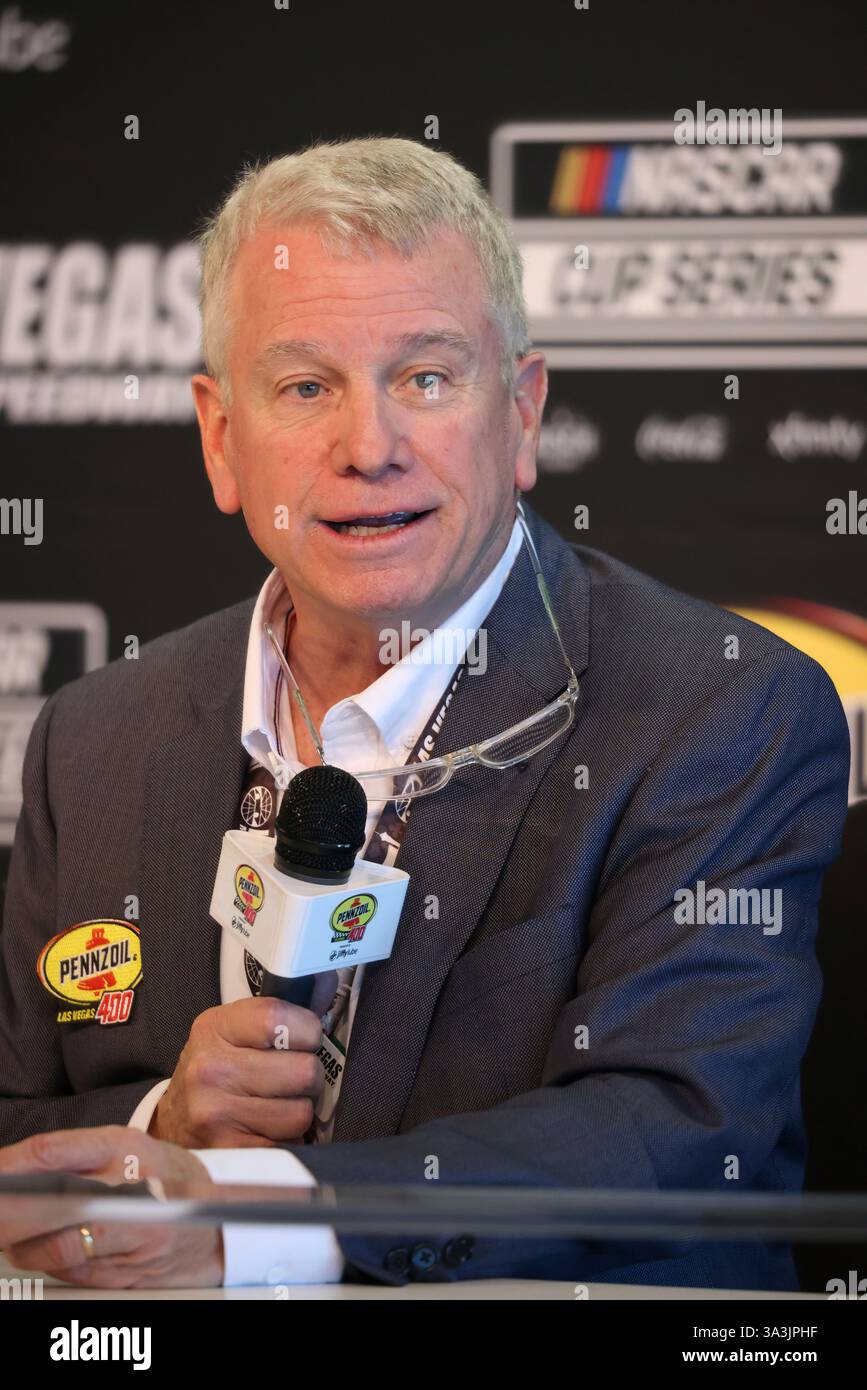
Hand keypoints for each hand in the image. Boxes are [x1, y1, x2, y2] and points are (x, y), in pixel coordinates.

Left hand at [0, 1125, 223, 1288]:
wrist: (221, 1225)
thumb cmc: (171, 1181)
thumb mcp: (134, 1148)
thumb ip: (79, 1156)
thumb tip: (17, 1171)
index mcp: (128, 1148)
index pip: (53, 1152)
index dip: (9, 1165)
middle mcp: (133, 1188)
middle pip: (50, 1202)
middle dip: (10, 1211)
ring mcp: (133, 1235)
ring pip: (56, 1246)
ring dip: (23, 1245)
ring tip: (10, 1236)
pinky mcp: (129, 1272)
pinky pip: (73, 1272)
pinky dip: (49, 1264)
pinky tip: (42, 1252)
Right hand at [150, 992, 330, 1148]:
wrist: (173, 1123)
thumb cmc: (215, 1070)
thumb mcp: (231, 1030)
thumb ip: (278, 1012)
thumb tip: (329, 982)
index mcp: (215, 1028)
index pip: (277, 1018)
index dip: (308, 1029)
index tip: (305, 1038)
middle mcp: (211, 1069)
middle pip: (303, 1070)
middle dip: (309, 1076)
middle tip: (293, 1079)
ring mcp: (217, 1114)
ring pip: (301, 1113)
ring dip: (299, 1112)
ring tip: (278, 1105)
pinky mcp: (228, 1152)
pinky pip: (288, 1145)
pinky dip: (288, 1140)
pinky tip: (269, 1129)